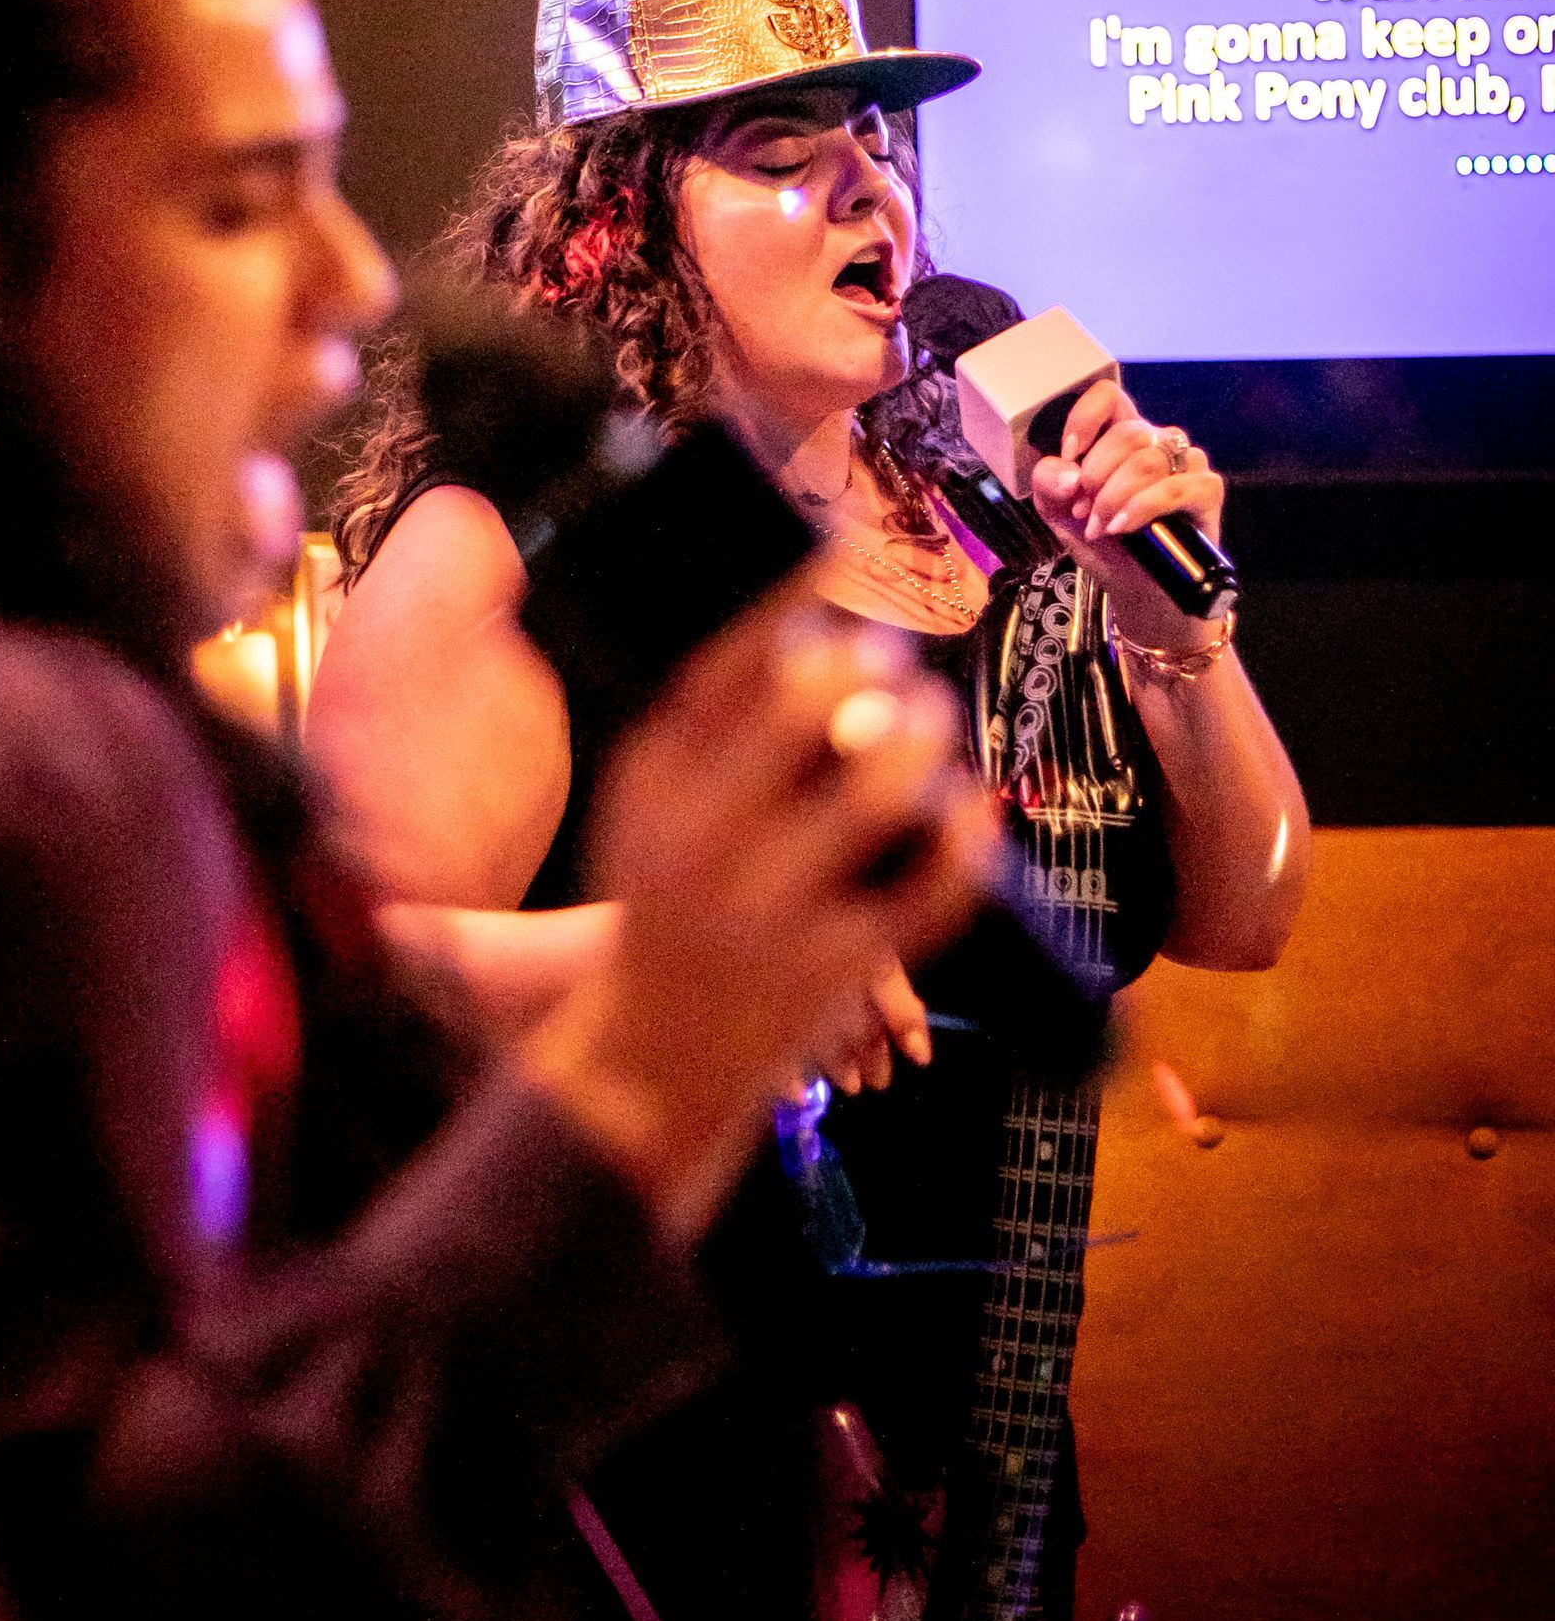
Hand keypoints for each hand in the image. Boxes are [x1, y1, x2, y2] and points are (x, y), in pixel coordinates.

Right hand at [519, 579, 996, 1234]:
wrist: (643, 1063)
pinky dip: (963, 843)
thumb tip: (795, 627)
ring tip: (937, 722)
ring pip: (876, 796)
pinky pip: (924, 892)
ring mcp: (768, 908)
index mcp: (653, 784)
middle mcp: (704, 839)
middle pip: (799, 712)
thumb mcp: (647, 811)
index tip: (840, 557)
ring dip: (921, 742)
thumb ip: (706, 731)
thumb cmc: (660, 904)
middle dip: (863, 670)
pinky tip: (977, 809)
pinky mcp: (830, 969)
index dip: (788, 602)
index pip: (724, 666)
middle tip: (898, 658)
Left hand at [1029, 380, 1226, 650]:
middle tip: (1084, 511)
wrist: (1138, 590)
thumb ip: (1048, 483)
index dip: (1085, 418)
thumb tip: (1069, 472)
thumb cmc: (1104, 543)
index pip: (1108, 395)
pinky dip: (1143, 508)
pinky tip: (1125, 528)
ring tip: (1102, 527)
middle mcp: (1158, 442)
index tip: (1070, 454)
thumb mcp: (1059, 513)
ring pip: (1149, 459)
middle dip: (1096, 476)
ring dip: (1115, 497)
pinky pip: (1177, 486)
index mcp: (1121, 436)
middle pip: (1128, 433)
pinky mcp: (1208, 490)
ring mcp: (1187, 464)